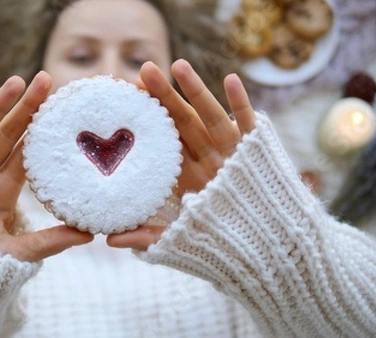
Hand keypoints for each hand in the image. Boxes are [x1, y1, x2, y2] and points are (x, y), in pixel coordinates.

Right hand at [0, 72, 92, 261]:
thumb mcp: (16, 252)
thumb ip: (50, 242)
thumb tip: (90, 234)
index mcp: (2, 188)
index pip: (26, 152)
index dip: (43, 130)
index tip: (63, 107)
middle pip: (7, 135)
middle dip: (27, 108)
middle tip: (48, 80)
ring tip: (17, 82)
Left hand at [108, 59, 255, 249]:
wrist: (267, 252)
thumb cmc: (220, 246)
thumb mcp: (178, 240)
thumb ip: (146, 237)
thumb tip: (108, 240)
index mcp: (185, 175)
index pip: (161, 143)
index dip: (144, 122)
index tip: (123, 101)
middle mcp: (206, 159)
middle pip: (181, 122)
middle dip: (163, 97)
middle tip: (143, 71)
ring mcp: (231, 154)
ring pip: (210, 117)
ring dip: (195, 91)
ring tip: (178, 65)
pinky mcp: (256, 154)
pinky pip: (248, 125)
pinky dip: (241, 103)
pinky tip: (230, 79)